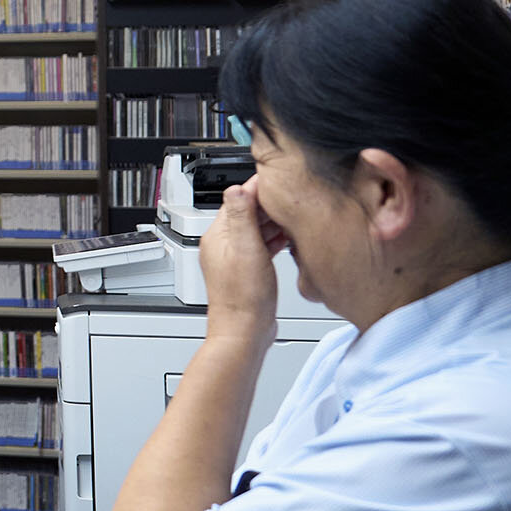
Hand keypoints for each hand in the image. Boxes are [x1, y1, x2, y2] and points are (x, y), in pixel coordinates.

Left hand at [199, 179, 285, 341]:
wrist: (244, 332)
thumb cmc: (244, 298)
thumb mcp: (246, 249)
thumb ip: (241, 216)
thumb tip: (238, 187)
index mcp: (217, 236)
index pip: (237, 200)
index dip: (258, 188)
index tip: (277, 178)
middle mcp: (223, 245)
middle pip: (246, 213)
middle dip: (268, 204)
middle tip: (292, 196)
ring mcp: (235, 258)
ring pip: (255, 229)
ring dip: (273, 222)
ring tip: (293, 215)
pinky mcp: (247, 271)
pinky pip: (260, 246)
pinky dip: (273, 239)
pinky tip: (286, 239)